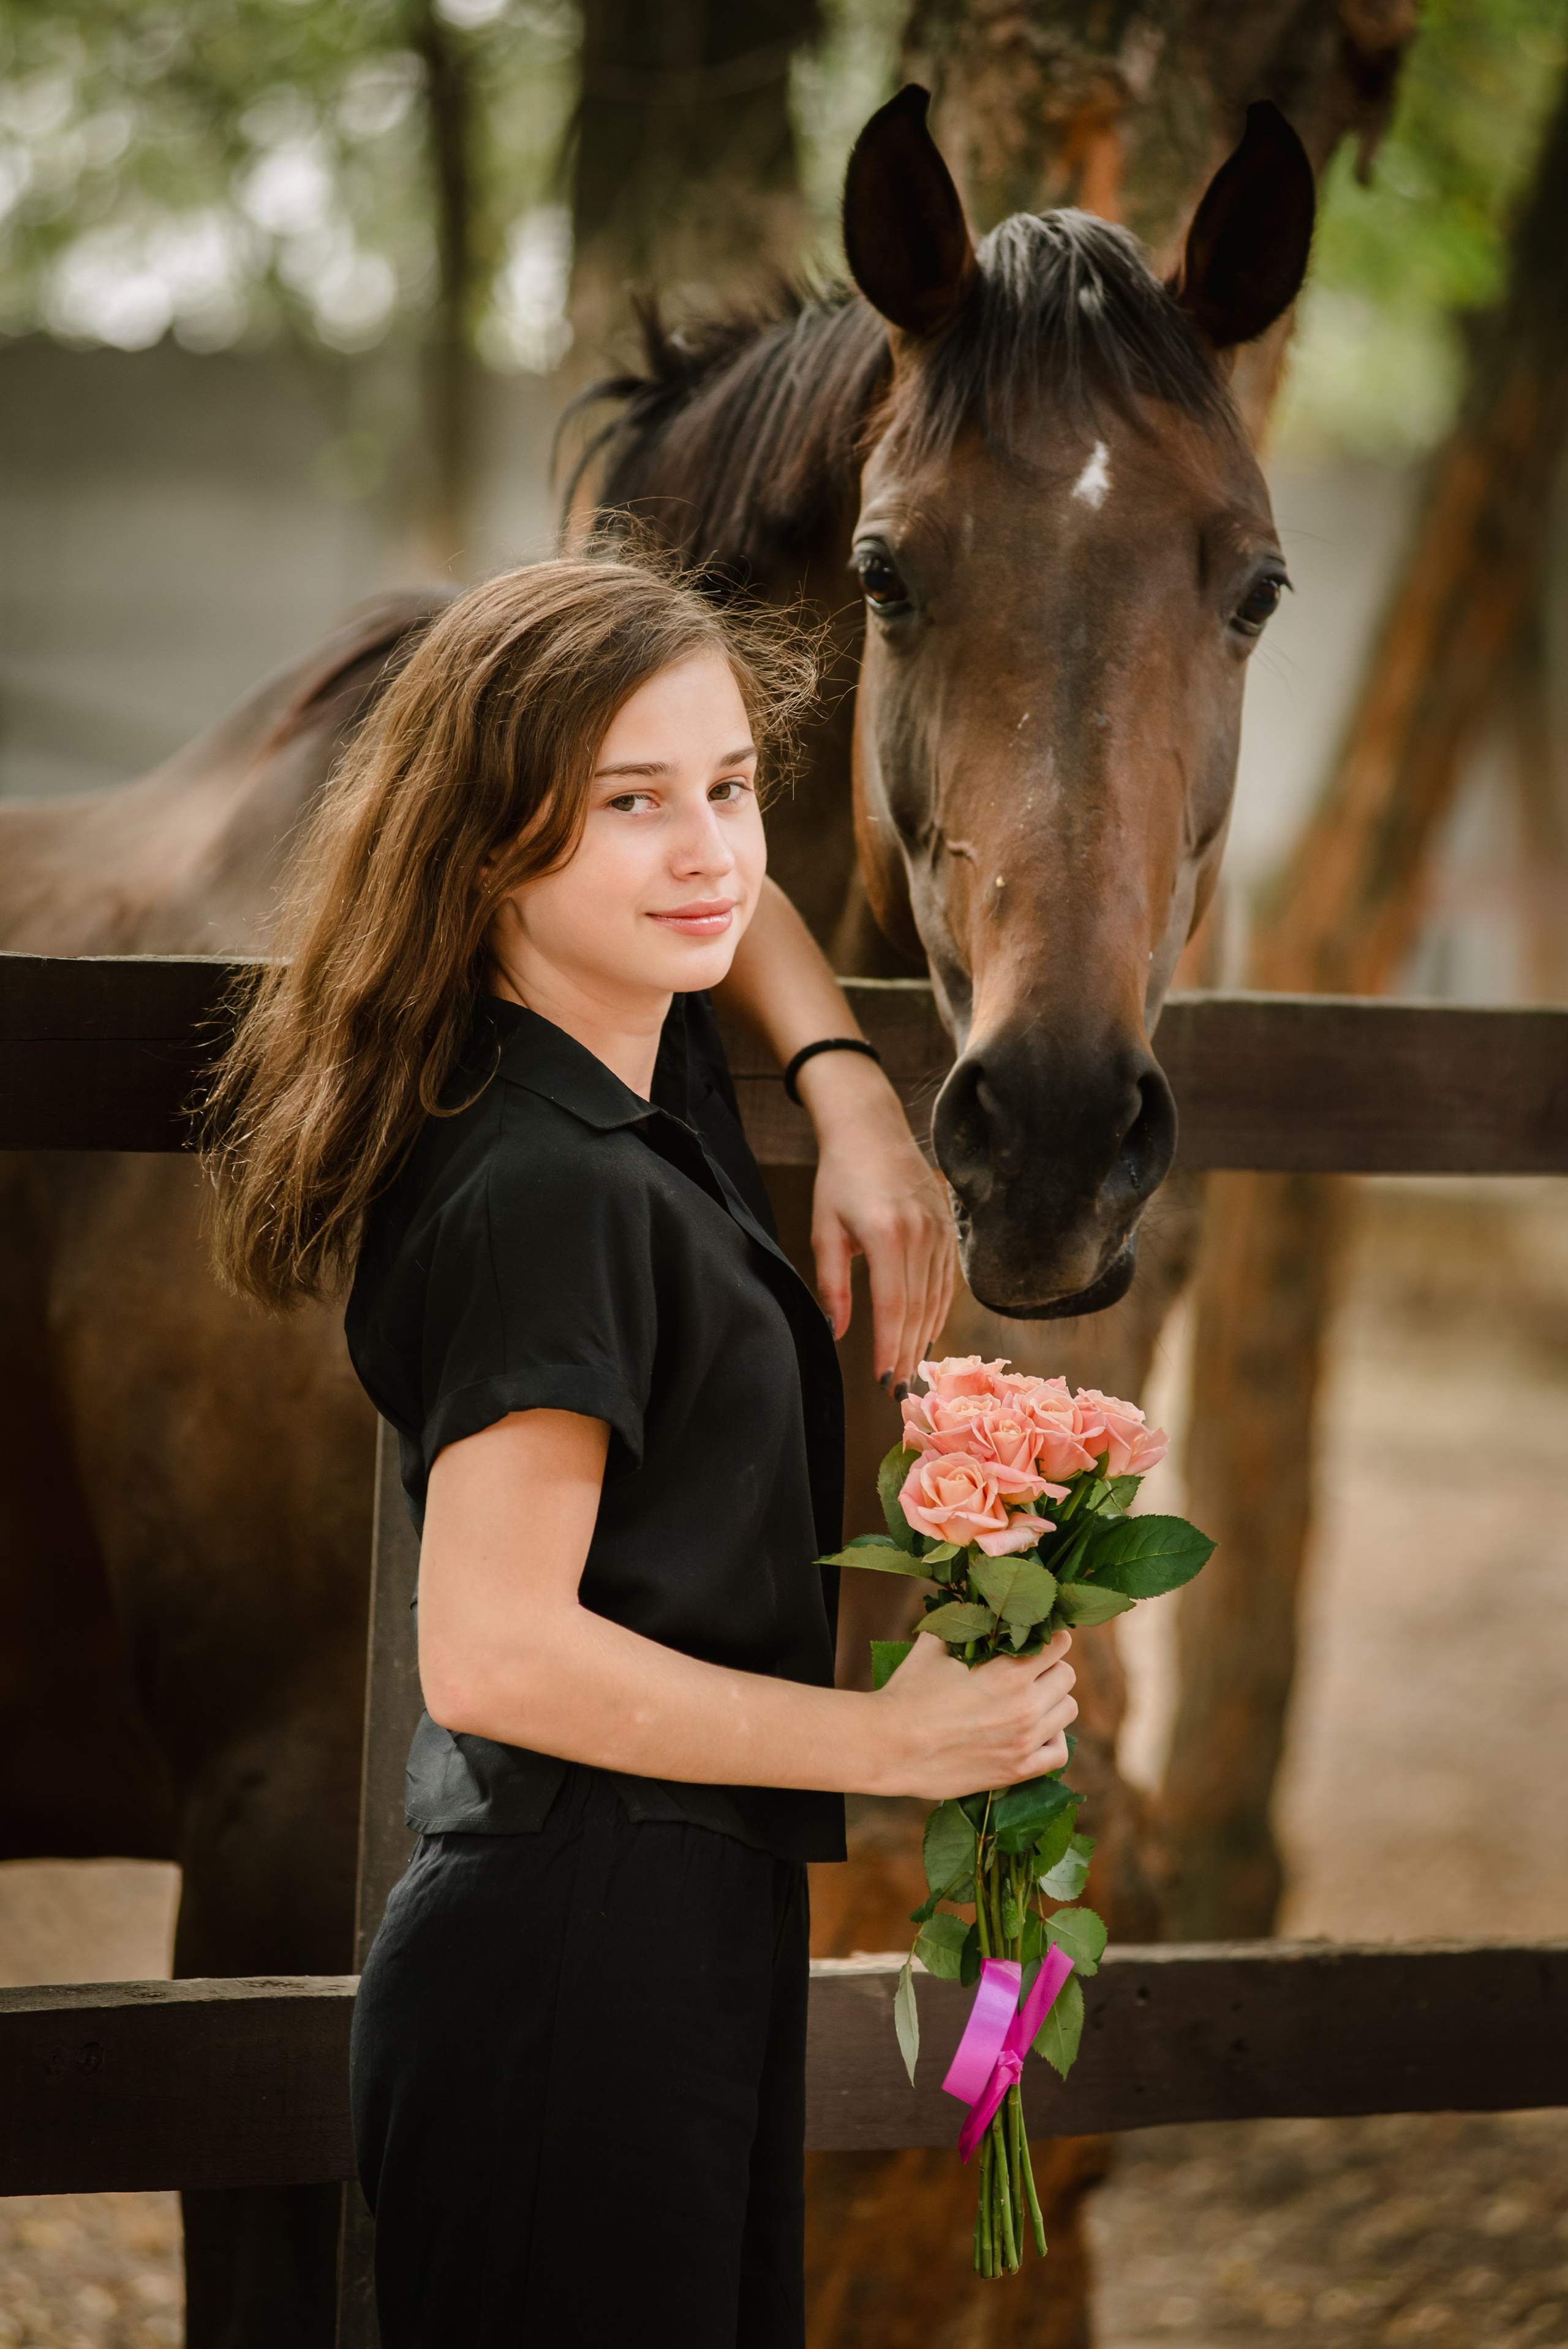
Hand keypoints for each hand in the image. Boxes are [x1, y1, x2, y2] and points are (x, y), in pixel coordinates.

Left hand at [795, 1049, 956, 1385]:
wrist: (872, 1130)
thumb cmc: (839, 1179)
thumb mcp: (825, 1231)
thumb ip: (832, 1285)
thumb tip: (837, 1333)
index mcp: (887, 1235)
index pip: (893, 1307)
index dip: (889, 1348)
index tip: (882, 1380)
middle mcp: (920, 1235)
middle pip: (918, 1310)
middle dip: (907, 1354)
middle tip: (897, 1390)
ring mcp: (940, 1232)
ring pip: (936, 1299)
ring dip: (923, 1339)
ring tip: (910, 1371)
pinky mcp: (948, 1230)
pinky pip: (947, 1282)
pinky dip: (938, 1313)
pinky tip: (926, 1335)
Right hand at [868, 1628, 1076, 1799]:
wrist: (889, 1747)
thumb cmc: (908, 1693)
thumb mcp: (934, 1646)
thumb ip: (961, 1622)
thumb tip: (973, 1602)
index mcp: (1008, 1672)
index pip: (1058, 1644)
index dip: (1048, 1637)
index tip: (1036, 1639)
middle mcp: (1025, 1706)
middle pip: (1067, 1675)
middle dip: (1050, 1668)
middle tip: (1030, 1670)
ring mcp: (1025, 1741)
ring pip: (1067, 1710)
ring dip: (1052, 1701)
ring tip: (1029, 1700)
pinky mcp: (1018, 1770)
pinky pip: (1059, 1752)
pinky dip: (1052, 1739)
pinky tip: (1033, 1732)